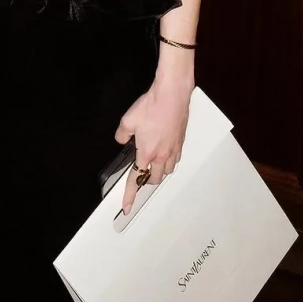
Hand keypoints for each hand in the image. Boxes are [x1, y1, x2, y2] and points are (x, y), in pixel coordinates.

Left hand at [114, 76, 192, 213]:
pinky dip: (169, 160)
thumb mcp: (127, 120)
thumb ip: (122, 134)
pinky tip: (164, 151)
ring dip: (159, 171)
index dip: (130, 194)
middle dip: (146, 180)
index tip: (126, 206)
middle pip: (154, 178)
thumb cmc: (151, 107)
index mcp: (147, 153)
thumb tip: (121, 140)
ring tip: (151, 163)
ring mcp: (174, 149)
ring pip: (167, 170)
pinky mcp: (181, 141)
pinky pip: (175, 158)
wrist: (171, 95)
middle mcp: (162, 155)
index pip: (136, 178)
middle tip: (139, 174)